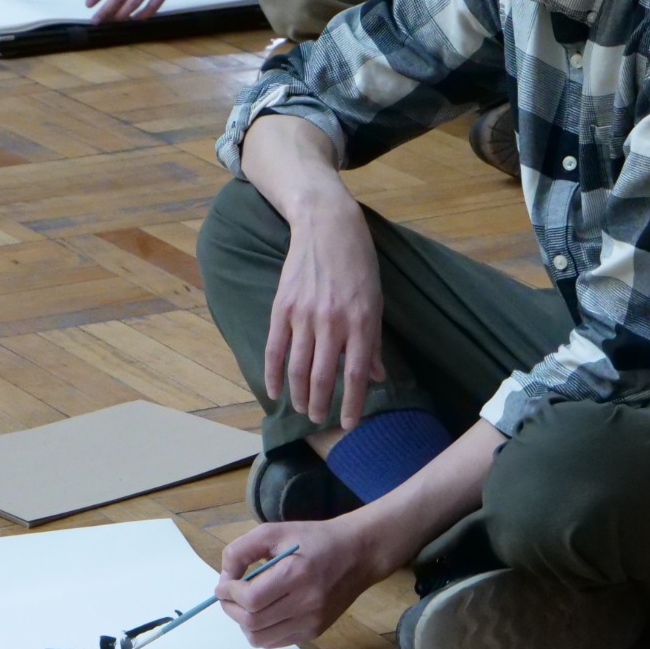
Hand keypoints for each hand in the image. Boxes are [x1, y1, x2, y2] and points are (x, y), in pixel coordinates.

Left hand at [214, 519, 386, 648]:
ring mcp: (311, 622)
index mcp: (296, 574)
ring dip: (243, 623)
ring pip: (260, 638)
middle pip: (252, 622)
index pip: (251, 598)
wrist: (357, 553)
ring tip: (244, 605)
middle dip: (231, 609)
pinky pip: (275, 642)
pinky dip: (260, 631)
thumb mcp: (275, 531)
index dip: (229, 594)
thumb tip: (223, 579)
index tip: (223, 585)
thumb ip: (242, 550)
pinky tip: (263, 613)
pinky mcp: (314, 632)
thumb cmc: (314, 539)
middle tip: (227, 595)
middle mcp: (306, 603)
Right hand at [266, 190, 384, 428]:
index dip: (352, 403)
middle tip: (319, 420)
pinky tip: (274, 392)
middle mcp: (332, 321)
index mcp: (361, 321)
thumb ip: (373, 341)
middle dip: (321, 404)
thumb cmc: (358, 262)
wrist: (327, 225)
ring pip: (298, 367)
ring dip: (299, 395)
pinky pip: (275, 348)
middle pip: (323, 376)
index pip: (355, 374)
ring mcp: (304, 315)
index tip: (350, 423)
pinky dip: (273, 374)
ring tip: (302, 410)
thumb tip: (375, 377)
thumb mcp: (375, 300)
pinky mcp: (282, 307)